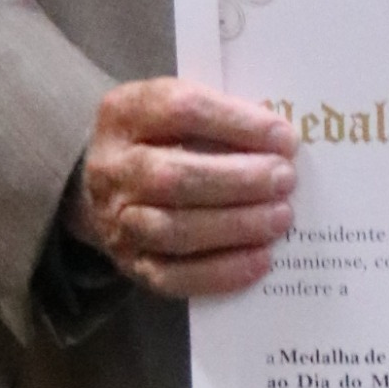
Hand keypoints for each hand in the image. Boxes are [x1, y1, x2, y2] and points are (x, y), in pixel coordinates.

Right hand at [69, 78, 297, 296]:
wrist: (103, 189)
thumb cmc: (159, 143)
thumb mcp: (173, 113)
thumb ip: (219, 118)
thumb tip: (281, 144)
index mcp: (125, 114)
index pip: (180, 110)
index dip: (237, 123)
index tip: (284, 137)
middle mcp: (112, 169)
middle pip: (173, 177)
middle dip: (238, 180)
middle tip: (285, 179)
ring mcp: (116, 221)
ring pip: (173, 229)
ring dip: (235, 225)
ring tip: (280, 217)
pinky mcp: (131, 265)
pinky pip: (173, 277)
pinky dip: (221, 271)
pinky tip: (261, 259)